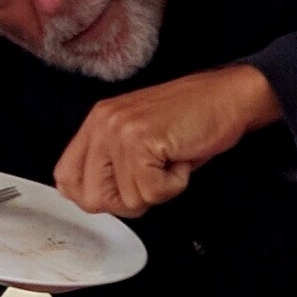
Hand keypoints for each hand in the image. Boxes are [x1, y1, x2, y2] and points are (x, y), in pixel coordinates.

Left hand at [53, 65, 282, 217]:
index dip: (97, 196)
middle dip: (129, 199)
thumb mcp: (140, 138)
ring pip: (126, 200)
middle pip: (92, 199)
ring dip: (157, 190)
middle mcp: (102, 124)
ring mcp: (119, 131)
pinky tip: (181, 158)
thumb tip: (95, 198)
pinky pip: (152, 192)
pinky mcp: (142, 140)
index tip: (126, 187)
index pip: (66, 179)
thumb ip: (111, 163)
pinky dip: (175, 185)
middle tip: (155, 174)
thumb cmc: (193, 119)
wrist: (230, 96)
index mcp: (96, 123)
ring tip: (172, 159)